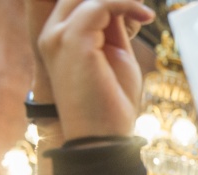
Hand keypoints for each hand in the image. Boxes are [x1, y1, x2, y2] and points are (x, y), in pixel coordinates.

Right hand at [26, 0, 145, 100]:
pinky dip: (126, 4)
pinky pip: (100, 4)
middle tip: (141, 10)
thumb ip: (112, 29)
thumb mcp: (115, 57)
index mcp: (59, 38)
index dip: (110, 1)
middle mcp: (52, 34)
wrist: (104, 137)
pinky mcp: (73, 40)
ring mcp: (58, 36)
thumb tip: (120, 5)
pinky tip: (145, 17)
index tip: (139, 11)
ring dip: (122, 0)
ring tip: (145, 14)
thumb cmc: (111, 104)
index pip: (78, 1)